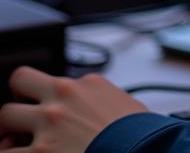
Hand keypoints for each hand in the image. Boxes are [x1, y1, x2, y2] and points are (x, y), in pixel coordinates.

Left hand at [0, 67, 147, 152]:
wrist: (141, 151)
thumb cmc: (138, 133)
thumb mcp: (122, 104)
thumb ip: (97, 100)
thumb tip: (90, 110)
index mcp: (87, 83)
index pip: (53, 78)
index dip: (44, 92)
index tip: (42, 101)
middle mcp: (63, 98)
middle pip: (20, 79)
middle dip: (17, 98)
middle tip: (20, 116)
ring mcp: (47, 125)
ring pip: (5, 116)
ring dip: (8, 131)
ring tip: (14, 143)